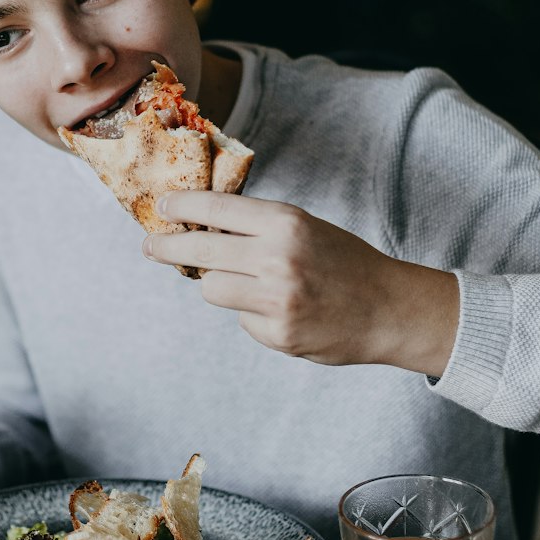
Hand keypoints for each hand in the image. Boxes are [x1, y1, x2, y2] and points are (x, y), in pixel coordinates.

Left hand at [143, 192, 458, 376]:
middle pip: (198, 251)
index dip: (181, 206)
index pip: (215, 208)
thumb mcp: (304, 228)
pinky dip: (253, 314)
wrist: (389, 309)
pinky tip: (283, 311)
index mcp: (285, 223)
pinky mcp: (277, 333)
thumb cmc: (343, 262)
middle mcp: (277, 258)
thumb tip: (196, 227)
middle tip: (150, 246)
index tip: (162, 207)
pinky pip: (240, 318)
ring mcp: (276, 299)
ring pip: (210, 289)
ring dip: (220, 285)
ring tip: (249, 284)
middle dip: (166, 247)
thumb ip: (256, 227)